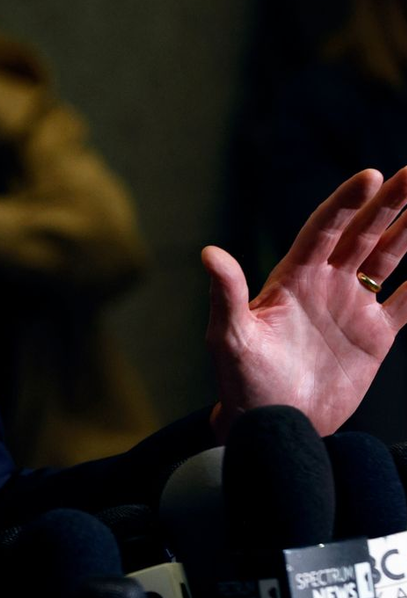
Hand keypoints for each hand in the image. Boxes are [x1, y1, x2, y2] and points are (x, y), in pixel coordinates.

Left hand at [204, 167, 406, 440]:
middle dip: (388, 203)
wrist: (271, 423)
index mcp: (293, 276)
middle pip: (362, 233)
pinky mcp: (373, 336)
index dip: (346, 202)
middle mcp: (324, 283)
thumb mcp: (230, 336)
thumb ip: (227, 294)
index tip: (370, 174)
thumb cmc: (240, 380)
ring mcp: (350, 306)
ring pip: (388, 259)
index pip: (324, 228)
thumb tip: (209, 253)